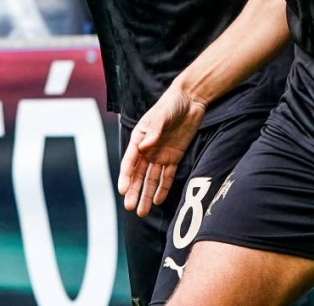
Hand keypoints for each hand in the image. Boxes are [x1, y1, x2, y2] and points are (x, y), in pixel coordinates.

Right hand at [117, 84, 206, 216]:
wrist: (190, 100)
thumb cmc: (171, 104)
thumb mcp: (162, 115)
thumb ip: (154, 130)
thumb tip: (144, 146)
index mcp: (140, 138)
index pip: (131, 160)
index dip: (126, 175)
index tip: (123, 190)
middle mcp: (148, 149)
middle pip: (139, 174)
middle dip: (134, 191)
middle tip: (129, 207)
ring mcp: (161, 154)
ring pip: (152, 179)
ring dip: (147, 194)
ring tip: (141, 212)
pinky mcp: (175, 157)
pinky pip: (168, 176)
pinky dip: (163, 188)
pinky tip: (158, 201)